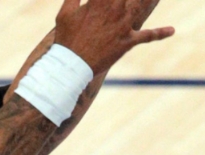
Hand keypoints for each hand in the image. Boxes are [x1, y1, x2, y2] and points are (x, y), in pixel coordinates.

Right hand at [54, 0, 174, 74]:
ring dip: (150, 1)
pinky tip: (171, 31)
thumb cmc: (66, 39)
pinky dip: (161, 33)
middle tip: (124, 3)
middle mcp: (115, 10)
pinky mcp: (128, 41)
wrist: (71, 65)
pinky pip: (148, 36)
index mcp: (99, 0)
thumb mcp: (65, 13)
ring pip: (142, 6)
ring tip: (155, 0)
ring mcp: (123, 25)